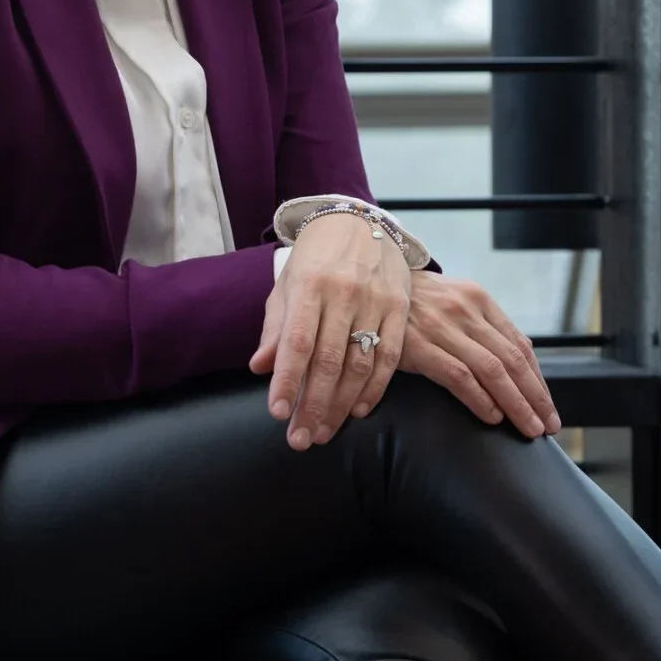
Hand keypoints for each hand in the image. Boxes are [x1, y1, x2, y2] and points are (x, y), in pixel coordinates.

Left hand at [250, 211, 411, 449]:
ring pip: (360, 364)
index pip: (297, 342)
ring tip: (324, 432)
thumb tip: (260, 367)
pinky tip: (358, 410)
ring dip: (341, 404)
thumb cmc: (314, 258)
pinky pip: (391, 356)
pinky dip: (375, 388)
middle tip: (300, 439)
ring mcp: (376, 301)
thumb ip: (276, 327)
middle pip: (329, 360)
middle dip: (313, 405)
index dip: (287, 380)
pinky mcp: (400, 307)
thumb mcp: (287, 284)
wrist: (357, 220)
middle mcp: (344, 293)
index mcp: (310, 285)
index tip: (278, 413)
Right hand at [399, 275, 560, 438]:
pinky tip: (493, 416)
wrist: (370, 286)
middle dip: (535, 397)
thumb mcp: (455, 301)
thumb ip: (485, 325)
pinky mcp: (418, 346)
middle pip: (512, 360)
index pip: (519, 345)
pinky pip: (459, 376)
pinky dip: (480, 398)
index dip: (538, 379)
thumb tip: (523, 353)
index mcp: (479, 300)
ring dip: (516, 403)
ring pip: (492, 370)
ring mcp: (442, 327)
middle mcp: (466, 311)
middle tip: (548, 425)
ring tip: (529, 428)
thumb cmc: (415, 301)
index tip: (547, 406)